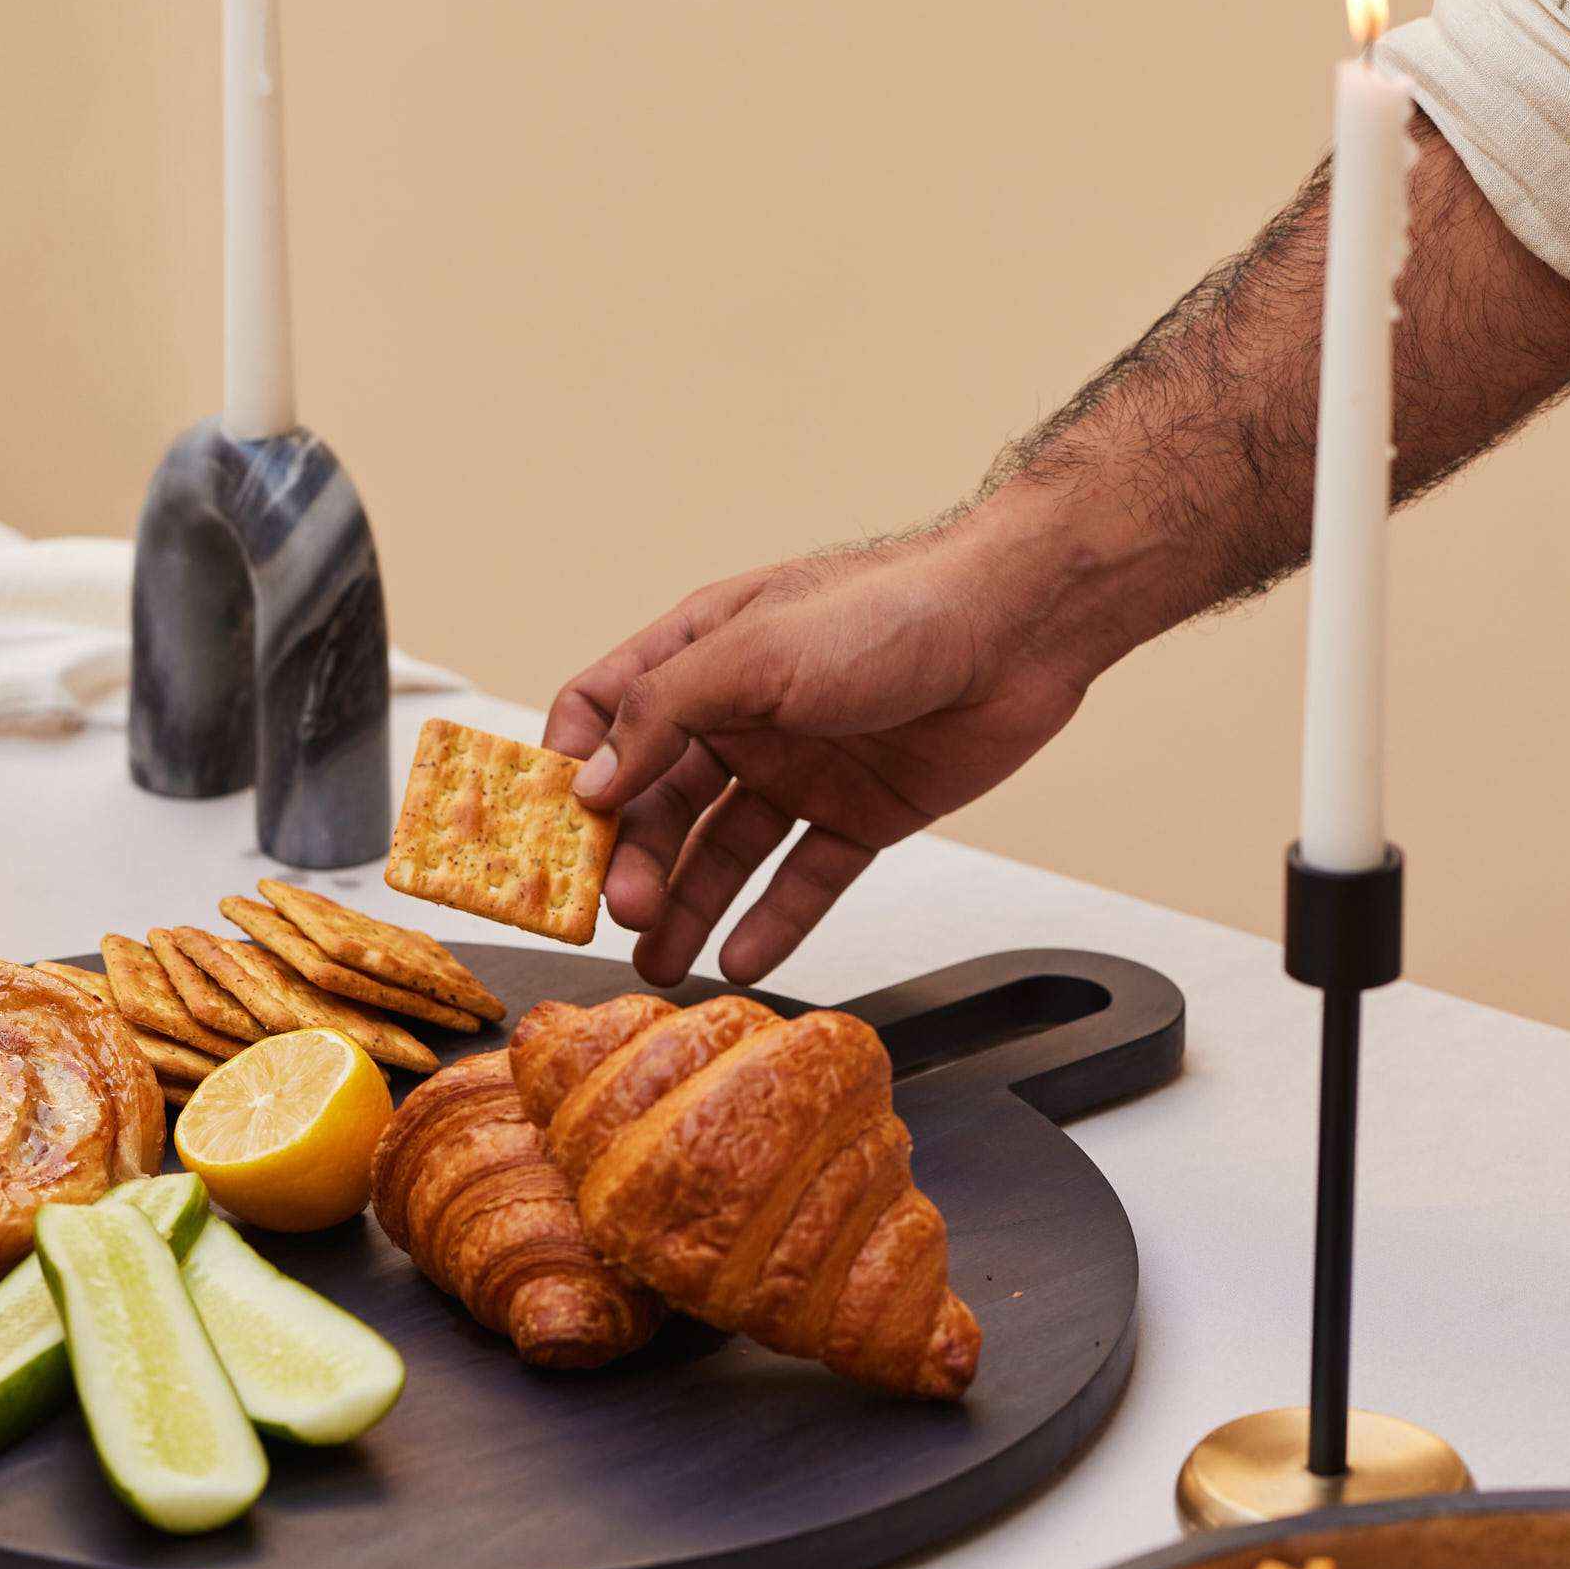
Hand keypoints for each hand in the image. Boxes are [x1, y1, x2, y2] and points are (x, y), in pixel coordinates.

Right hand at [544, 531, 1094, 986]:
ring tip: (660, 960)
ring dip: (688, 905)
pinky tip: (741, 956)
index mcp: (702, 655)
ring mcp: (800, 768)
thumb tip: (587, 783)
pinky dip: (772, 920)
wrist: (1020, 629)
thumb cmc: (890, 608)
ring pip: (724, 852)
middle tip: (621, 912)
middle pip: (659, 801)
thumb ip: (662, 714)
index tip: (549, 831)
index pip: (605, 712)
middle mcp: (742, 716)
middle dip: (633, 861)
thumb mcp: (754, 652)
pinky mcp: (859, 814)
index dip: (570, 769)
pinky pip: (803, 879)